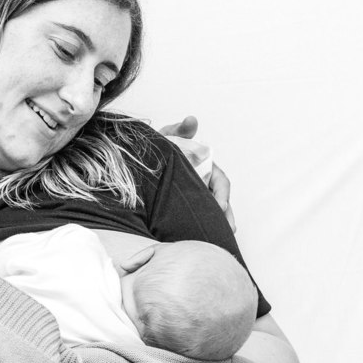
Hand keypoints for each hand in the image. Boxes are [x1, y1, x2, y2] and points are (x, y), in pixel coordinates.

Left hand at [159, 116, 235, 231]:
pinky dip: (197, 229)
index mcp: (204, 168)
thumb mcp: (167, 139)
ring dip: (215, 226)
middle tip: (225, 230)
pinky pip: (195, 219)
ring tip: (215, 241)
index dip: (222, 194)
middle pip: (220, 202)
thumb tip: (191, 120)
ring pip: (210, 213)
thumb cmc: (158, 150)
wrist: (137, 165)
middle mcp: (203, 184)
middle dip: (224, 217)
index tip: (221, 206)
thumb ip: (179, 131)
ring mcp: (195, 196)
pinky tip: (194, 242)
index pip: (221, 182)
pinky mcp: (183, 208)